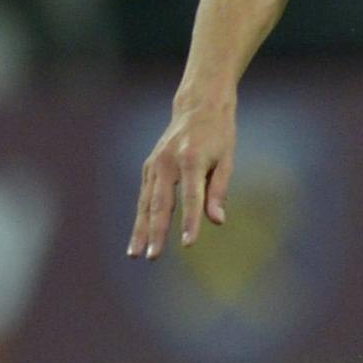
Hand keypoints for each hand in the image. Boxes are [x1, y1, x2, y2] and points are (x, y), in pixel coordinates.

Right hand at [128, 96, 234, 258]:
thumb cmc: (219, 134)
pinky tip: (138, 237)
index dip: (190, 222)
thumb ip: (219, 191)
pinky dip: (141, 217)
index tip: (188, 244)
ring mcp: (155, 164)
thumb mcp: (227, 159)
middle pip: (161, 203)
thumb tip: (217, 222)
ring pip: (146, 202)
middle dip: (156, 232)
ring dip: (140, 229)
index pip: (191, 197)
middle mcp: (168, 162)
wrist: (198, 105)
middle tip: (153, 256)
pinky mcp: (149, 167)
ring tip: (135, 254)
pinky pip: (144, 196)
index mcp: (192, 159)